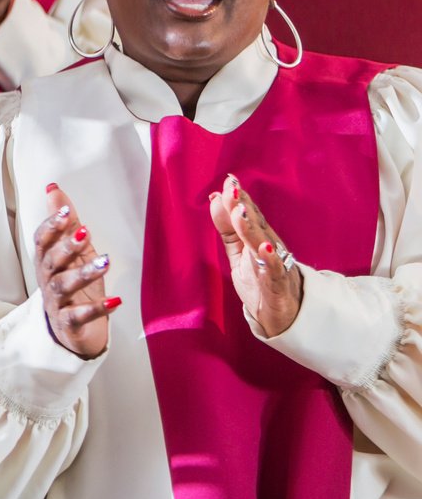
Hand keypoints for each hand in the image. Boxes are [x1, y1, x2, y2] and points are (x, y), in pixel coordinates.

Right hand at [35, 183, 117, 358]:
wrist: (74, 331)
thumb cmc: (74, 286)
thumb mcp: (72, 253)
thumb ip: (65, 223)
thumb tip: (53, 188)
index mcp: (47, 261)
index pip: (41, 241)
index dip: (51, 226)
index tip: (65, 211)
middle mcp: (47, 280)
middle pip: (50, 261)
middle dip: (66, 246)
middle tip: (85, 233)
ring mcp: (57, 303)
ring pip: (64, 286)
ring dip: (83, 273)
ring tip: (105, 262)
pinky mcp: (69, 324)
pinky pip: (80, 316)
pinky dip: (97, 309)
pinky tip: (115, 301)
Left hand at [209, 174, 302, 337]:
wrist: (284, 318)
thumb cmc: (261, 282)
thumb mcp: (240, 254)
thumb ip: (228, 229)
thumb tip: (214, 198)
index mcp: (260, 240)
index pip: (250, 215)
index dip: (240, 199)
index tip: (229, 180)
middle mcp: (270, 249)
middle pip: (257, 226)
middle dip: (244, 207)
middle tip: (231, 188)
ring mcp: (276, 267)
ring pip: (264, 245)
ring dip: (252, 228)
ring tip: (241, 212)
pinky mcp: (278, 287)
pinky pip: (276, 273)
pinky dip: (271, 261)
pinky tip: (265, 248)